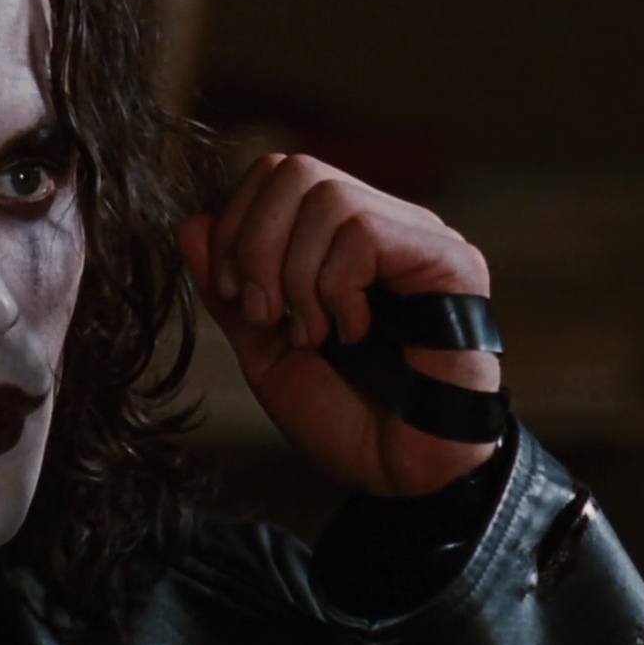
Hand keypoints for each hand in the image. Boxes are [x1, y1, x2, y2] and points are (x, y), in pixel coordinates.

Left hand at [179, 153, 500, 496]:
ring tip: (315, 334)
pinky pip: (363, 233)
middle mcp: (386, 225)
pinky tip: (353, 332)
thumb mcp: (266, 352)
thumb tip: (192, 224)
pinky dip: (335, 289)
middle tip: (269, 316)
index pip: (275, 174)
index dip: (236, 227)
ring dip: (297, 276)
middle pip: (294, 169)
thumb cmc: (346, 418)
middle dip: (256, 246)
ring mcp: (421, 238)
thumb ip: (231, 291)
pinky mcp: (451, 260)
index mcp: (341, 240)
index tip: (242, 301)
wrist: (401, 475)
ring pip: (327, 197)